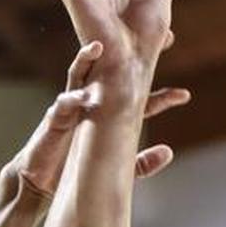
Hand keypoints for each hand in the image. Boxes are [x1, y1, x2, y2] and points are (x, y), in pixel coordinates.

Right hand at [11, 40, 190, 199]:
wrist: (42, 181)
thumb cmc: (76, 168)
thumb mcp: (115, 167)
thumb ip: (142, 163)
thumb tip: (169, 152)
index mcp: (108, 114)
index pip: (137, 101)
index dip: (160, 99)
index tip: (184, 96)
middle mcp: (91, 103)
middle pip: (109, 72)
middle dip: (126, 56)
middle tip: (144, 45)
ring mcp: (71, 107)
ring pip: (79, 75)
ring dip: (87, 58)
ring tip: (98, 46)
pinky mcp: (53, 120)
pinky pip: (61, 104)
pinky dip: (70, 98)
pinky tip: (80, 95)